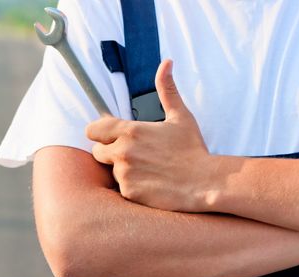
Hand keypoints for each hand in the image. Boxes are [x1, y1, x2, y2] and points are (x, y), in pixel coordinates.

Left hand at [86, 59, 216, 211]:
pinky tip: (151, 183)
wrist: (205, 183)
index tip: (111, 136)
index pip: (93, 130)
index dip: (100, 133)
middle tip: (134, 154)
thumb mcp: (180, 116)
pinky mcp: (129, 192)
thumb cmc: (193, 149)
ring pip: (111, 171)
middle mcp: (122, 152)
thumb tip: (166, 63)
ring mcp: (124, 173)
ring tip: (149, 170)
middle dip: (110, 151)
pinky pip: (122, 188)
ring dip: (124, 170)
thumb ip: (166, 90)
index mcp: (130, 131)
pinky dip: (133, 187)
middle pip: (97, 151)